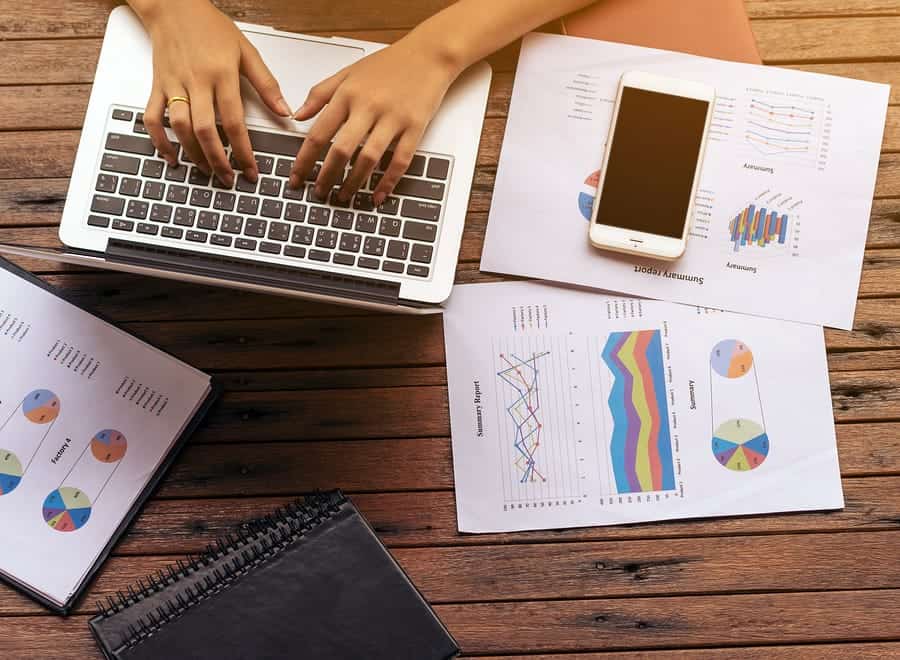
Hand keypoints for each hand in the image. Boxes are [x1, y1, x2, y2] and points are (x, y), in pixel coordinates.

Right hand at [134, 0, 291, 184]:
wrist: (173, 6)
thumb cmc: (211, 27)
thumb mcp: (246, 51)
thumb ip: (266, 83)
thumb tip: (284, 111)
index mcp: (222, 74)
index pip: (234, 121)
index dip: (243, 151)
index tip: (251, 171)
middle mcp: (196, 81)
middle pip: (205, 130)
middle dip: (218, 160)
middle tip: (229, 180)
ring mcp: (174, 85)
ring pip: (179, 127)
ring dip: (193, 154)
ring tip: (207, 171)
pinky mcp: (157, 85)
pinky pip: (152, 117)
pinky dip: (159, 140)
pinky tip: (171, 157)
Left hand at [288, 36, 462, 204]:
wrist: (428, 54)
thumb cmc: (389, 63)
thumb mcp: (348, 72)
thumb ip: (320, 93)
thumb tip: (297, 115)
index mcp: (348, 93)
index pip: (319, 133)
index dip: (304, 160)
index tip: (296, 177)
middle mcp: (368, 106)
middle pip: (341, 150)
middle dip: (326, 176)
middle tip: (319, 194)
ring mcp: (393, 118)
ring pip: (369, 159)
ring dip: (354, 183)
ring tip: (344, 197)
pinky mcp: (414, 127)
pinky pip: (400, 161)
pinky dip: (388, 182)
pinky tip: (378, 196)